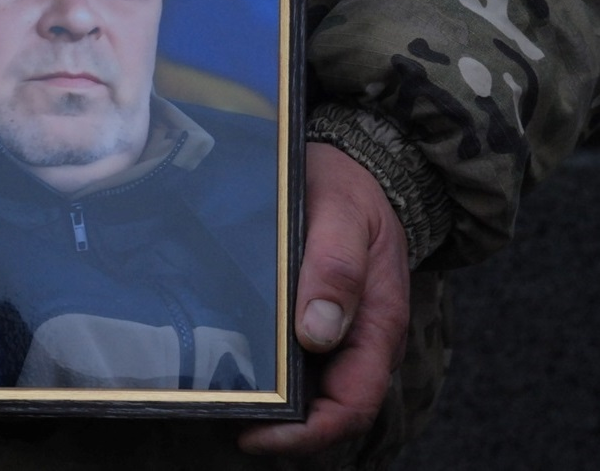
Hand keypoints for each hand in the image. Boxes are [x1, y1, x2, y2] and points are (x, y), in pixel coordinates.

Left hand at [239, 142, 409, 455]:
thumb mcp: (343, 214)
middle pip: (328, 405)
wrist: (359, 166)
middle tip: (224, 413)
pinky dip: (272, 368)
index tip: (255, 432)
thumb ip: (335, 267)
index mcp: (378, 323)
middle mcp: (362, 337)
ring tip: (221, 392)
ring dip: (274, 398)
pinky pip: (300, 355)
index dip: (306, 432)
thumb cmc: (351, 190)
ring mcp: (341, 328)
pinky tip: (235, 360)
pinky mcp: (319, 313)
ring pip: (312, 385)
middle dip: (282, 425)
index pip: (352, 404)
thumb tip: (318, 333)